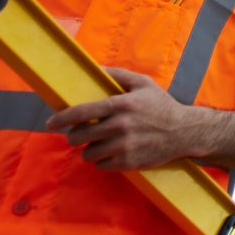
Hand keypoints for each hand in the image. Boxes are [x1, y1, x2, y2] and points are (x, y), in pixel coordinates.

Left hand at [46, 67, 208, 170]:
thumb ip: (118, 75)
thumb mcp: (143, 84)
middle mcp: (120, 126)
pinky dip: (102, 161)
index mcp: (121, 105)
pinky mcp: (128, 163)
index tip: (50, 122)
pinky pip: (101, 165)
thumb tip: (95, 69)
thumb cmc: (162, 106)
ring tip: (100, 144)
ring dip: (90, 150)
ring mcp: (124, 147)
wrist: (184, 132)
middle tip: (79, 134)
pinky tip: (112, 153)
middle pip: (79, 136)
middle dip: (74, 136)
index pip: (81, 112)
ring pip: (88, 154)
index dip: (61, 118)